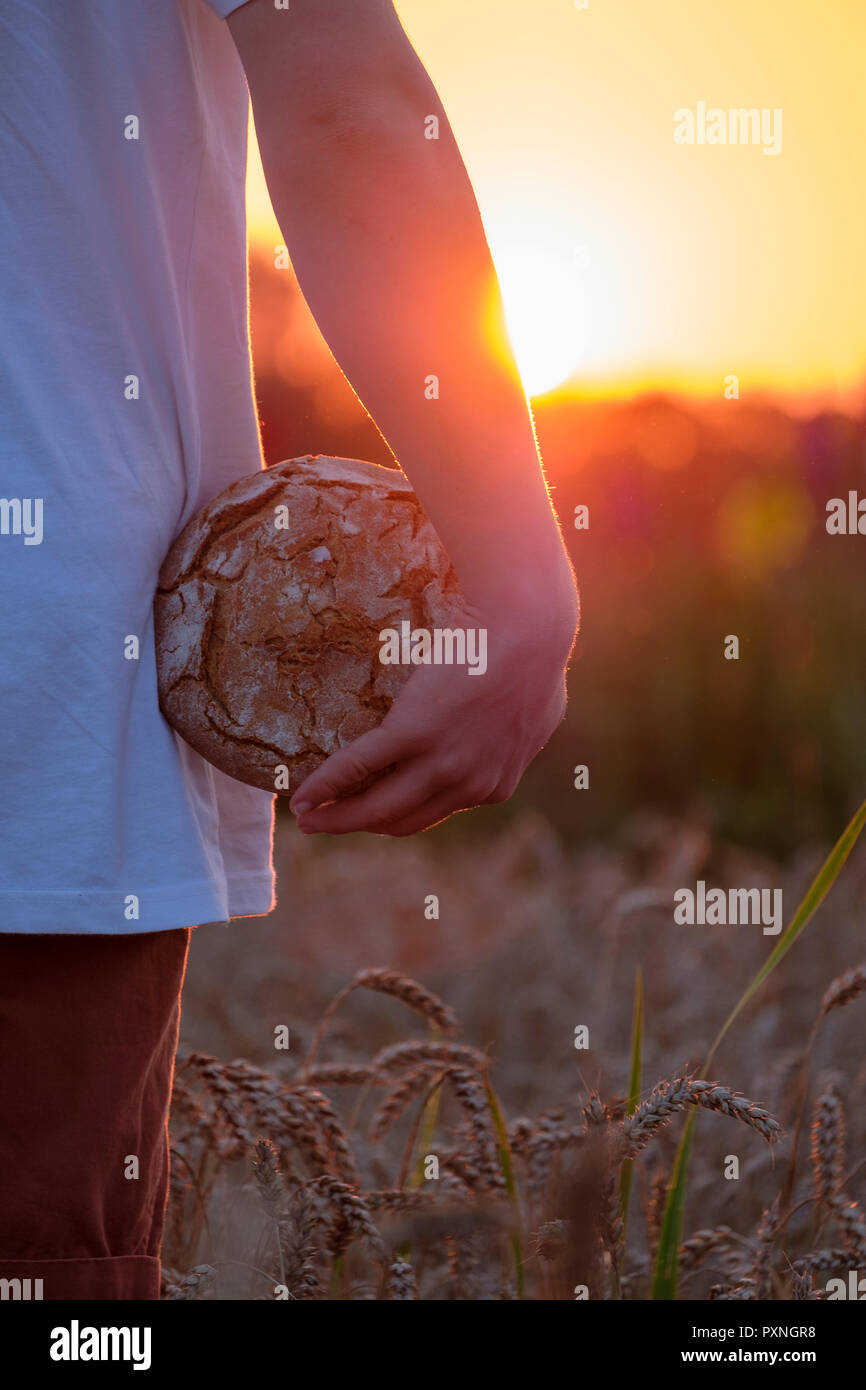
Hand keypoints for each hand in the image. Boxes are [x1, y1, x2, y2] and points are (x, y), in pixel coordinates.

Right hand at [288, 597, 575, 835]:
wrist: (529, 627)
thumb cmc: (535, 653)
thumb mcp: (535, 713)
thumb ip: (515, 736)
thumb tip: (508, 731)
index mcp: (494, 785)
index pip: (433, 814)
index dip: (395, 816)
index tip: (369, 811)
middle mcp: (466, 785)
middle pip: (400, 820)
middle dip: (358, 825)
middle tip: (326, 825)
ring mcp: (440, 762)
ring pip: (376, 807)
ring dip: (336, 818)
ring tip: (307, 818)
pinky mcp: (413, 733)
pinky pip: (358, 767)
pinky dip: (325, 787)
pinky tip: (302, 795)